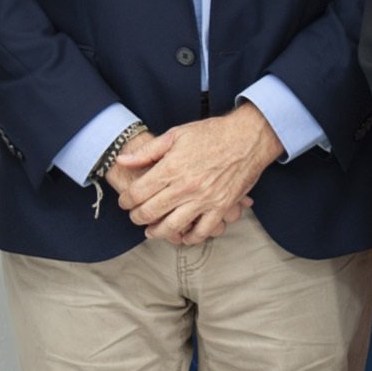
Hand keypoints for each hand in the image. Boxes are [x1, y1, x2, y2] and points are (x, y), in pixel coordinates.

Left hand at [118, 106, 281, 245]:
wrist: (248, 138)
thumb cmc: (213, 133)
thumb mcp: (176, 134)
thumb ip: (148, 151)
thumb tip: (123, 161)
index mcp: (171, 168)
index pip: (137, 193)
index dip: (126, 201)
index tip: (125, 201)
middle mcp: (185, 187)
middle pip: (150, 212)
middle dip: (137, 217)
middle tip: (135, 216)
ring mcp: (204, 199)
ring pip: (172, 227)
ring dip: (158, 232)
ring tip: (152, 231)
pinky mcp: (221, 207)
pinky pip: (202, 231)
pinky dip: (190, 237)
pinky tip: (183, 235)